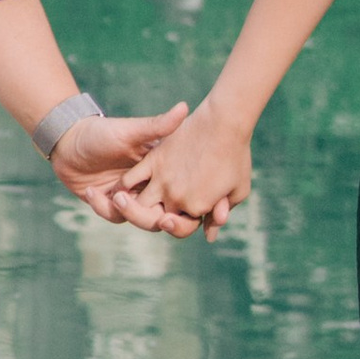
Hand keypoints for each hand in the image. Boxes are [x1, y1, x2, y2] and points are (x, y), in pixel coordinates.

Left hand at [50, 103, 189, 224]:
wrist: (68, 140)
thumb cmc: (103, 131)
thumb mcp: (130, 130)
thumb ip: (157, 126)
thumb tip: (185, 106)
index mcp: (162, 170)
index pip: (183, 197)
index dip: (185, 213)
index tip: (169, 216)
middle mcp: (151, 186)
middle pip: (162, 217)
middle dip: (150, 219)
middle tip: (135, 209)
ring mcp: (132, 197)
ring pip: (140, 220)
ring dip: (126, 212)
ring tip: (113, 195)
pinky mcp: (111, 204)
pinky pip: (114, 216)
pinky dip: (103, 207)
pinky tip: (90, 192)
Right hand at [120, 100, 254, 237]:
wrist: (224, 122)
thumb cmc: (237, 156)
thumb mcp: (237, 191)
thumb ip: (219, 217)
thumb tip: (208, 236)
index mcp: (196, 208)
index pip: (179, 228)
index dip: (179, 223)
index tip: (177, 215)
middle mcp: (176, 197)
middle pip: (154, 220)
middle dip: (152, 218)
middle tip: (148, 211)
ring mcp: (162, 179)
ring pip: (138, 204)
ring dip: (131, 207)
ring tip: (127, 202)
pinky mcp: (154, 159)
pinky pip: (130, 180)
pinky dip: (124, 188)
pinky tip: (122, 189)